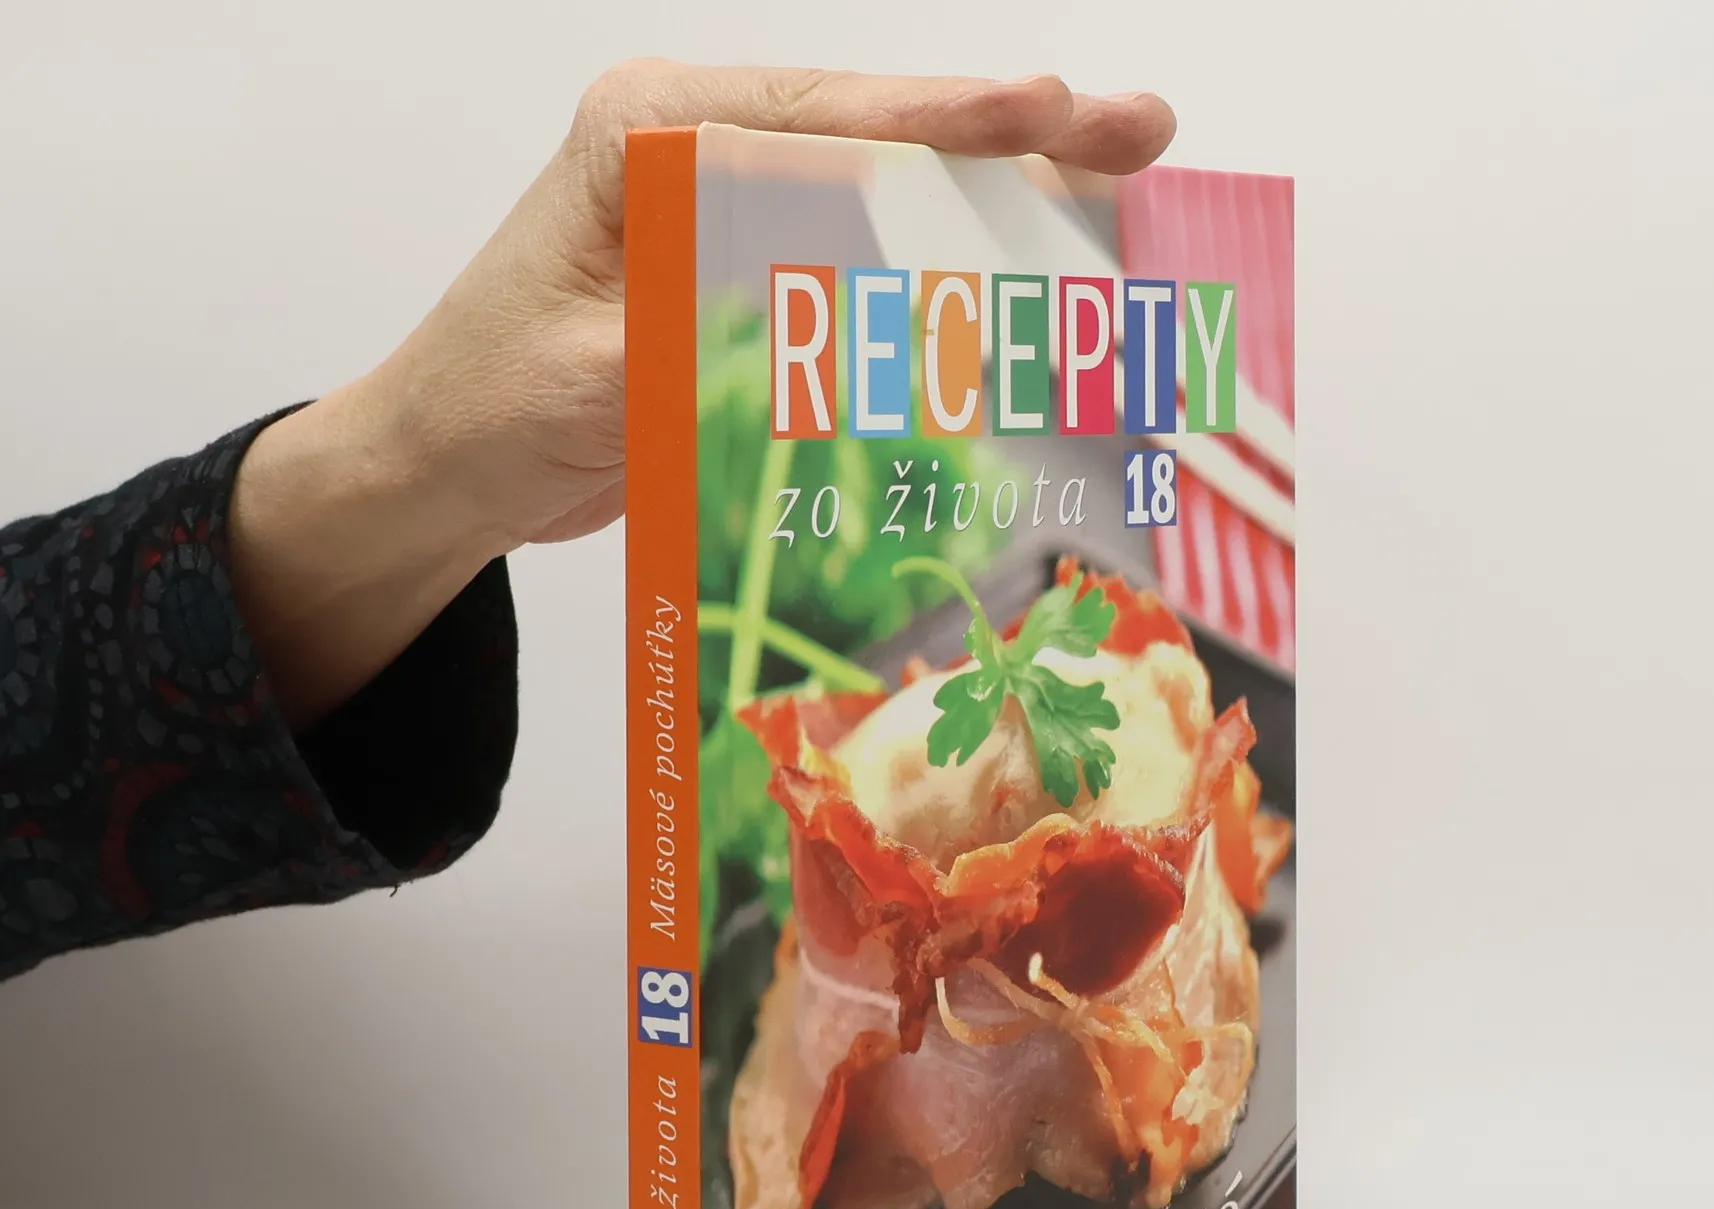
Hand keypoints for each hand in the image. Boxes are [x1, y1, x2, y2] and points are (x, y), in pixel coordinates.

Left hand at [229, 62, 1176, 728]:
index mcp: (650, 135)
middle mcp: (700, 151)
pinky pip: (871, 260)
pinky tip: (1035, 275)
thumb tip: (834, 326)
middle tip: (1137, 132)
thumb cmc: (490, 407)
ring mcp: (732, 209)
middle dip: (1013, 140)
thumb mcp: (593, 377)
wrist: (452, 466)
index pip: (821, 117)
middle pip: (880, 134)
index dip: (945, 121)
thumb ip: (709, 337)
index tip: (1047, 112)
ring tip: (1122, 191)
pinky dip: (955, 268)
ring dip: (1004, 199)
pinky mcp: (753, 274)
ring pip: (891, 190)